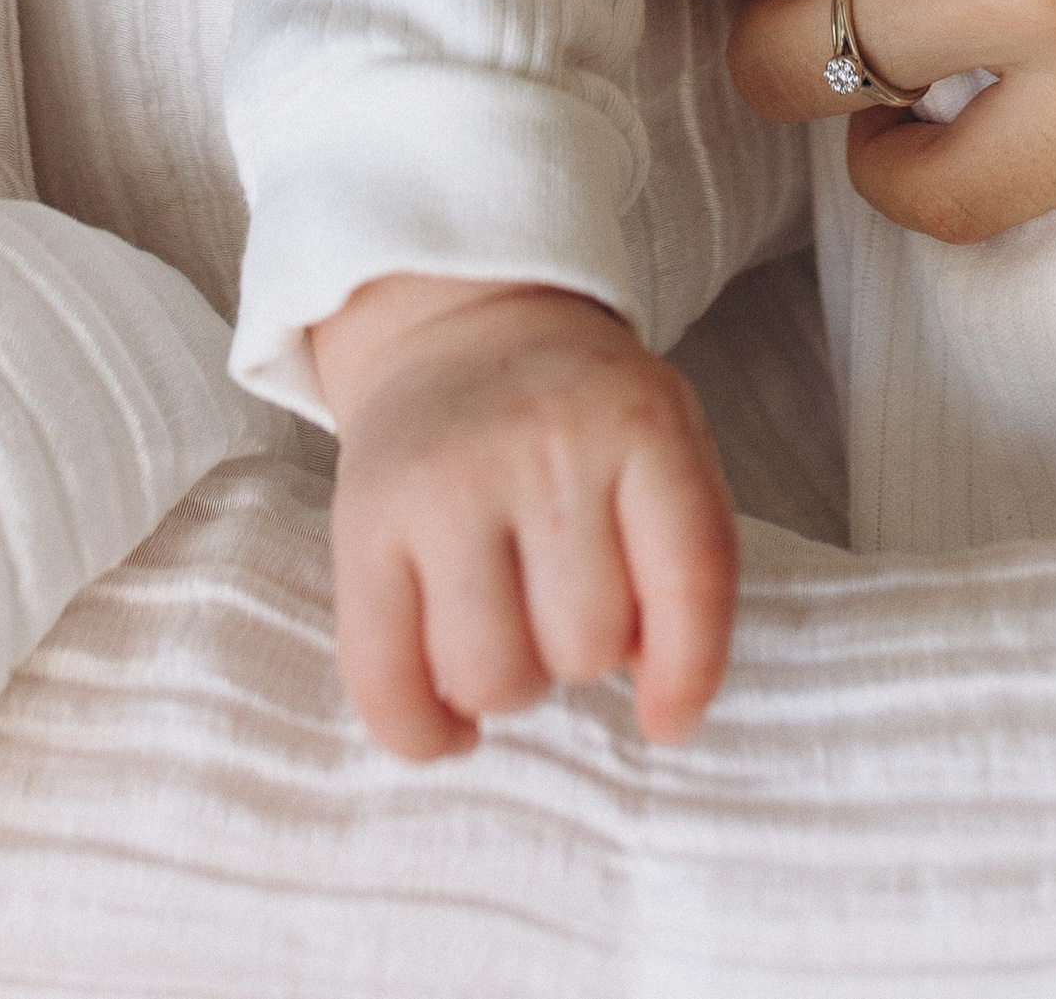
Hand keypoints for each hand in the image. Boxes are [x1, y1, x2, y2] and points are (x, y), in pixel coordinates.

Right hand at [310, 274, 737, 761]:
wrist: (462, 325)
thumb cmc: (580, 416)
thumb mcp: (667, 439)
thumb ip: (690, 559)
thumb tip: (663, 716)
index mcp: (642, 421)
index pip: (692, 574)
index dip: (689, 672)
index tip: (666, 719)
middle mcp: (545, 444)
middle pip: (586, 644)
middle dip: (582, 653)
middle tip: (560, 603)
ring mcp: (446, 481)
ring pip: (491, 675)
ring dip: (507, 685)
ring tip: (507, 631)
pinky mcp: (363, 520)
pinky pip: (386, 683)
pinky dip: (421, 731)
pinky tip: (448, 721)